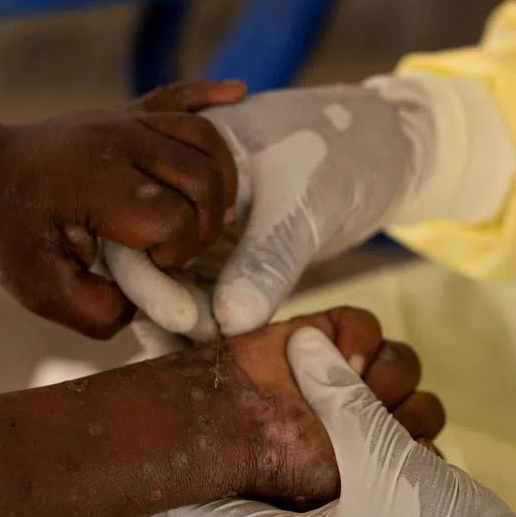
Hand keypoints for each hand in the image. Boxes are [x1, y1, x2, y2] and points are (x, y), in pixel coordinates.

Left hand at [0, 80, 245, 338]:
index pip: (174, 216)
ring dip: (222, 180)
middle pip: (203, 176)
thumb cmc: (7, 235)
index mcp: (96, 181)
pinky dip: (212, 95)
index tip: (153, 266)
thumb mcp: (41, 291)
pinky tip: (240, 94)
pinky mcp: (128, 112)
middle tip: (180, 250)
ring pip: (205, 138)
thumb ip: (101, 311)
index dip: (177, 252)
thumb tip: (152, 303)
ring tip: (213, 215)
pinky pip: (179, 95)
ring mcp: (125, 120)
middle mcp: (117, 140)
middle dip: (206, 224)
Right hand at [104, 80, 436, 339]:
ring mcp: (196, 231)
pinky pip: (204, 297)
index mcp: (173, 161)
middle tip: (203, 347)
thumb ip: (267, 260)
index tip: (185, 320)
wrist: (378, 151)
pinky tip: (222, 359)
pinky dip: (209, 325)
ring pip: (173, 287)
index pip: (137, 225)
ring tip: (207, 365)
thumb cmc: (338, 153)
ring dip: (185, 326)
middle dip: (165, 310)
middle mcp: (173, 197)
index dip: (150, 278)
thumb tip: (230, 323)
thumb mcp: (302, 203)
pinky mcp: (224, 259)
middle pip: (144, 261)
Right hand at [135, 306, 443, 506]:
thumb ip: (393, 463)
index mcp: (370, 462)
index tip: (402, 451)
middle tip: (370, 421)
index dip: (420, 446)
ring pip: (402, 364)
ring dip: (385, 375)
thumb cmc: (281, 465)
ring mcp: (347, 375)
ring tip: (353, 385)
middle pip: (424, 407)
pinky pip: (367, 325)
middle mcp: (364, 420)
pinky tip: (340, 355)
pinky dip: (359, 337)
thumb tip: (433, 454)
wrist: (225, 423)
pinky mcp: (327, 335)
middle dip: (405, 413)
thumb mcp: (343, 479)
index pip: (426, 449)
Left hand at [147, 328, 515, 516]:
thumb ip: (340, 398)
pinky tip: (337, 506)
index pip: (178, 512)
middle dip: (218, 485)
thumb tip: (304, 345)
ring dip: (259, 510)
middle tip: (254, 443)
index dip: (193, 458)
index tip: (217, 422)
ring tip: (303, 467)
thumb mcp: (391, 461)